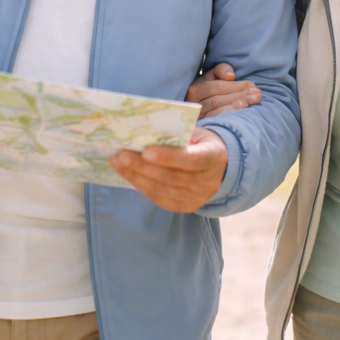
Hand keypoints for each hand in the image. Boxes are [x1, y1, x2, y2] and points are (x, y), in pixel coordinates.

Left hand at [108, 127, 227, 211]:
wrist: (221, 167)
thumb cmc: (203, 143)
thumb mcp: (197, 133)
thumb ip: (177, 134)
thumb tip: (145, 132)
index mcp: (214, 157)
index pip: (190, 160)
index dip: (167, 157)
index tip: (145, 150)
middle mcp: (208, 181)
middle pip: (171, 177)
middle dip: (142, 166)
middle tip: (121, 155)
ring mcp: (198, 197)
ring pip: (162, 190)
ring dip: (136, 177)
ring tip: (118, 164)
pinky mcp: (187, 206)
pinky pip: (161, 199)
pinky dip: (142, 187)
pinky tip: (130, 176)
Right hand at [185, 62, 260, 118]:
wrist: (202, 108)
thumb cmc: (211, 89)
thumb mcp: (213, 77)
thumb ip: (221, 70)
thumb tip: (231, 76)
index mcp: (195, 88)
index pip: (216, 87)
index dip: (235, 86)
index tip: (252, 85)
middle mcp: (193, 103)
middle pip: (217, 100)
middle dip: (239, 95)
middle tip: (257, 94)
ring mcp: (197, 117)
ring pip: (217, 112)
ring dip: (238, 106)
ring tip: (254, 100)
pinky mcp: (203, 127)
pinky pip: (217, 122)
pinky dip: (231, 116)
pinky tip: (244, 112)